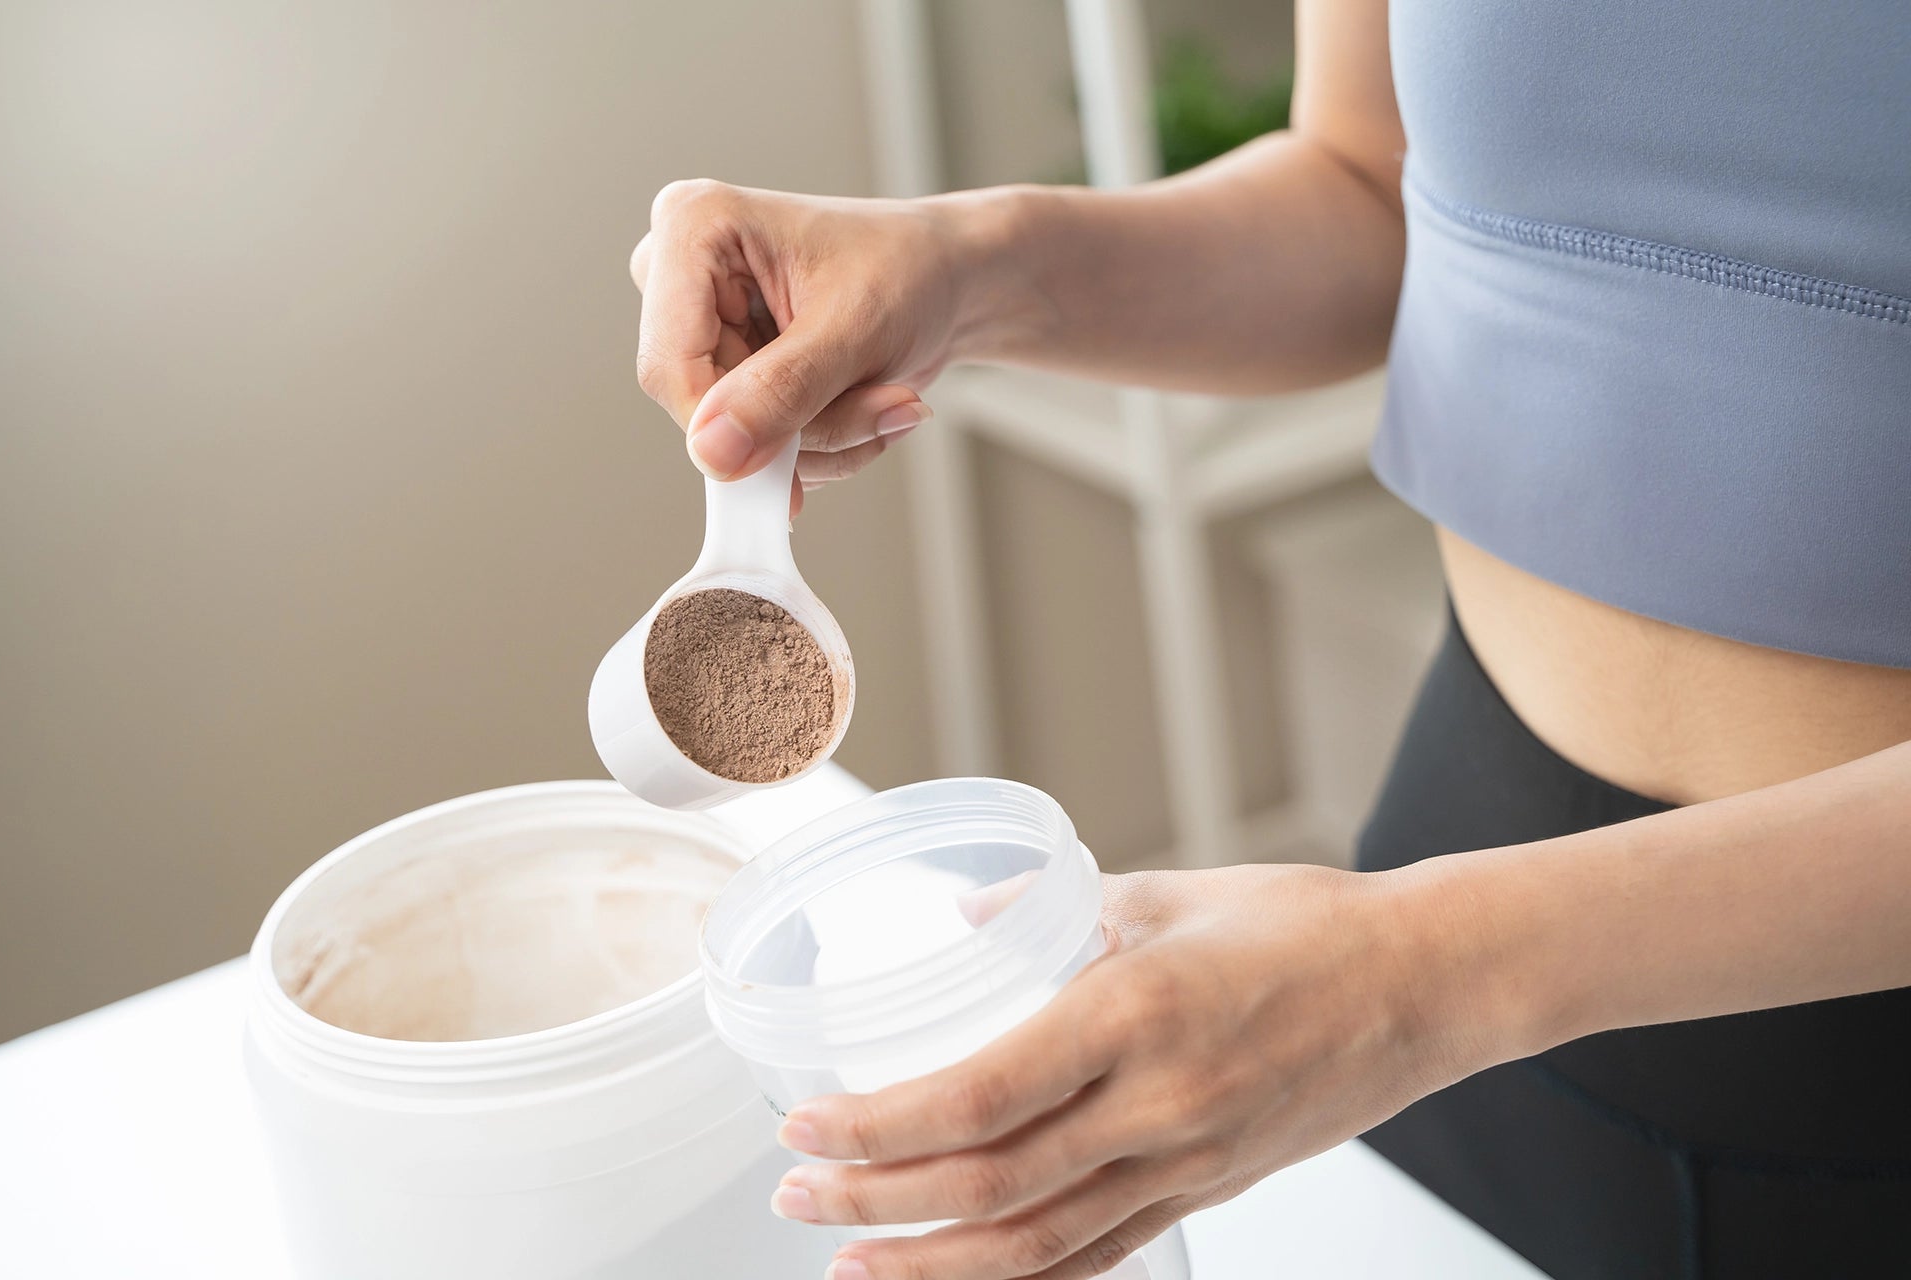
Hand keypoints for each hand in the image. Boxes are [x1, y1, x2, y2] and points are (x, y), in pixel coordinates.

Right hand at [630, 180, 1004, 509]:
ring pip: (733, 438)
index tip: (788, 462)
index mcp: (696, 226)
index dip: (724, 427)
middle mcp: (682, 273)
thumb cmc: (908, 268)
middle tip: (879, 408)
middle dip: (797, 429)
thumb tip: (714, 452)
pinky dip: (817, 445)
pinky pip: (754, 445)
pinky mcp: (728, 367)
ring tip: (880, 399)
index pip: (669, 363)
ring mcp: (702, 324)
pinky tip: (859, 405)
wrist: (945, 278)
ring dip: (819, 441)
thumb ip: (782, 390)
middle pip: (702, 406)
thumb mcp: (855, 328)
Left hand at [768, 864, 1500, 1279]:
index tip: (805, 1124)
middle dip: (876, 1201)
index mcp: (1134, 1015)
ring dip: (933, 1265)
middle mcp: (1155, 1106)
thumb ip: (1051, 906)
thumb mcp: (1163, 890)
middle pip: (988, 1186)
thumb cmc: (1306, 926)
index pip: (976, 1097)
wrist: (1425, 984)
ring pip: (1038, 1245)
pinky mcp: (1209, 1190)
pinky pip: (1102, 1256)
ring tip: (853, 1263)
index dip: (877, 1125)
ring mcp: (1185, 1163)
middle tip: (797, 1195)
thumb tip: (963, 920)